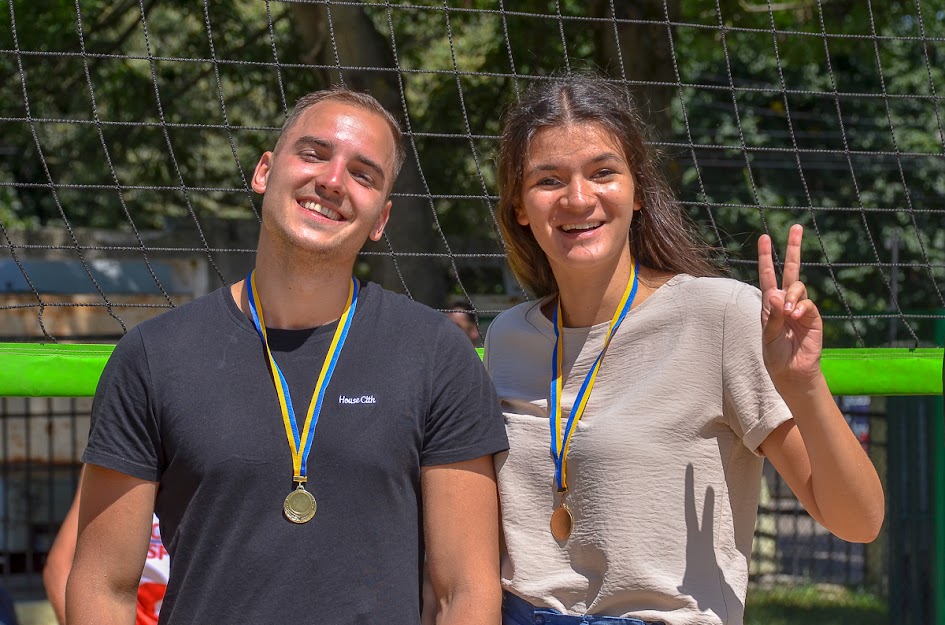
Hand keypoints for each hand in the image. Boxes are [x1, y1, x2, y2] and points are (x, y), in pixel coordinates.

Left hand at [757, 224, 822, 386]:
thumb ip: (772, 315)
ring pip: (798, 287)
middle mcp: (786, 302)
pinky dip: (800, 307)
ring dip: (792, 295)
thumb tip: (777, 293)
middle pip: (791, 270)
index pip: (768, 275)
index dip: (767, 257)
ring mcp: (800, 308)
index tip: (764, 238)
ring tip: (787, 312)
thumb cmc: (775, 355)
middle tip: (796, 227)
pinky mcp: (813, 318)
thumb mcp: (767, 335)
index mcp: (770, 304)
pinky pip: (808, 304)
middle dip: (793, 248)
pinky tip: (795, 315)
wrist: (791, 372)